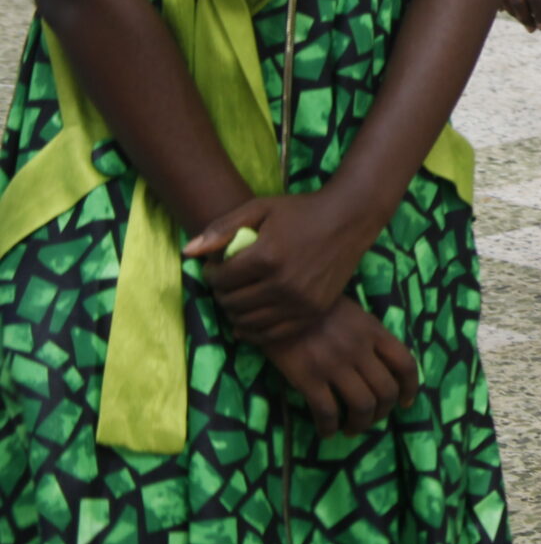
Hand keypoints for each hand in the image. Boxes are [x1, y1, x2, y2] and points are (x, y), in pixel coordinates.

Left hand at [187, 192, 372, 346]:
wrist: (350, 219)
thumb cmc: (301, 211)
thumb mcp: (260, 209)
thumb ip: (222, 229)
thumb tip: (187, 253)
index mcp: (266, 256)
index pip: (221, 279)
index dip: (211, 274)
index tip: (216, 267)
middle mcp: (283, 283)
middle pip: (232, 303)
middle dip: (221, 293)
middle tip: (227, 283)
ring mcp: (300, 301)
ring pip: (249, 322)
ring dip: (235, 313)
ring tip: (238, 298)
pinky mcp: (314, 312)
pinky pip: (274, 334)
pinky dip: (255, 332)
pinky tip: (249, 321)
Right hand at [260, 298, 419, 437]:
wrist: (279, 301)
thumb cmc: (318, 308)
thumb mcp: (355, 315)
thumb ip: (371, 338)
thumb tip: (383, 368)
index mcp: (374, 331)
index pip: (405, 364)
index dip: (410, 388)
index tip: (405, 402)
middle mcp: (359, 349)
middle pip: (386, 391)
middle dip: (382, 413)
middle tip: (371, 419)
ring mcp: (335, 364)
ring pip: (362, 406)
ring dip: (360, 425)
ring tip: (351, 429)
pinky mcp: (308, 377)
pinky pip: (327, 411)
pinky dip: (330, 427)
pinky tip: (326, 431)